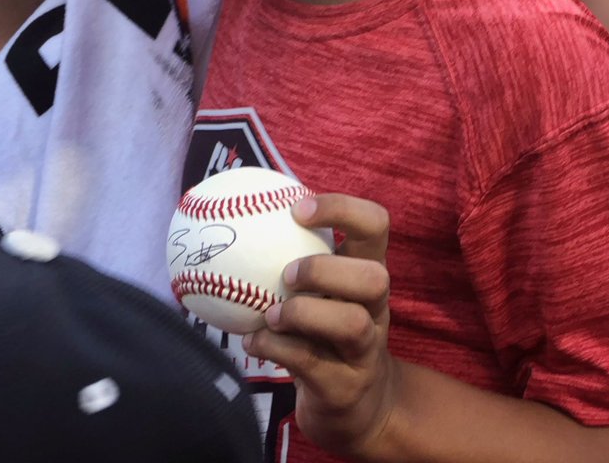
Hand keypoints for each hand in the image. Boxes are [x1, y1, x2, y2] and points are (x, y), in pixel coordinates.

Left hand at [242, 194, 397, 460]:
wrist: (359, 408)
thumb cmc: (325, 331)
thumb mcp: (322, 290)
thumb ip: (292, 250)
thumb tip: (232, 201)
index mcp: (367, 272)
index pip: (375, 225)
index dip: (343, 208)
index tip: (298, 208)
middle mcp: (376, 310)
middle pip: (374, 277)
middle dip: (326, 269)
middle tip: (286, 273)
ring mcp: (365, 352)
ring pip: (352, 323)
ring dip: (303, 313)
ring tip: (270, 314)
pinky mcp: (346, 388)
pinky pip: (312, 363)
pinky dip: (275, 348)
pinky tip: (251, 341)